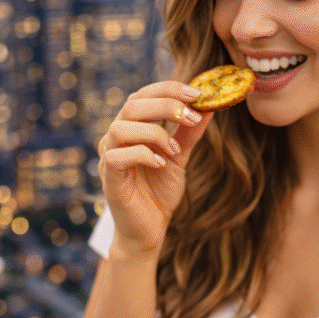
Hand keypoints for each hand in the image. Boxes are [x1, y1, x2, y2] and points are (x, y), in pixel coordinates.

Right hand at [98, 81, 212, 255]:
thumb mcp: (180, 157)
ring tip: (175, 150)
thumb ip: (189, 133)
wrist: (149, 229)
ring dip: (154, 133)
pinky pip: (118, 157)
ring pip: (121, 127)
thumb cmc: (160, 192)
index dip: (169, 89)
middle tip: (191, 115)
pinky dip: (142, 155)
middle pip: (132, 105)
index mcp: (132, 127)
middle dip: (165, 105)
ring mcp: (109, 156)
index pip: (143, 95)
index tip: (198, 93)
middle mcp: (116, 137)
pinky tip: (162, 164)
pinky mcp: (109, 178)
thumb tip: (209, 106)